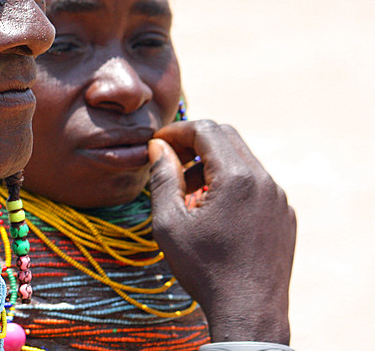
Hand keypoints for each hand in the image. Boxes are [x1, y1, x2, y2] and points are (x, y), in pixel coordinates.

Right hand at [148, 120, 295, 343]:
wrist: (250, 312)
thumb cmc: (205, 269)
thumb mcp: (170, 222)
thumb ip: (163, 177)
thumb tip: (158, 147)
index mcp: (237, 178)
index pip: (206, 129)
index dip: (177, 131)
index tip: (158, 145)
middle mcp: (264, 181)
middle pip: (227, 138)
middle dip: (195, 143)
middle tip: (171, 163)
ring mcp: (279, 198)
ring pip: (242, 159)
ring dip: (212, 165)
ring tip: (188, 194)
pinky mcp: (284, 215)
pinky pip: (256, 183)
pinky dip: (231, 183)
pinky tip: (213, 211)